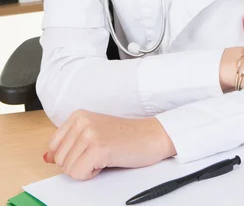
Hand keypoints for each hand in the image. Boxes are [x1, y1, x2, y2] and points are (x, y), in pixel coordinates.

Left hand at [43, 110, 175, 179]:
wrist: (151, 135)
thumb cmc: (125, 137)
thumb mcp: (92, 135)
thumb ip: (68, 145)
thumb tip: (46, 157)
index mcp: (78, 115)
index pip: (54, 147)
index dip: (71, 156)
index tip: (88, 150)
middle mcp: (81, 121)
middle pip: (60, 160)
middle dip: (78, 163)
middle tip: (100, 153)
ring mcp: (89, 133)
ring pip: (68, 169)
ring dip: (86, 169)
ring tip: (105, 155)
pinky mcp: (98, 147)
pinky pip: (79, 174)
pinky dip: (93, 174)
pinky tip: (107, 160)